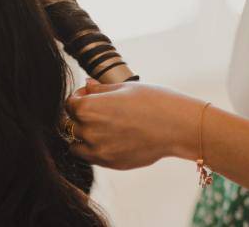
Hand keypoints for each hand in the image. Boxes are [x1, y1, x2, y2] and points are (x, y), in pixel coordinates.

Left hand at [66, 82, 204, 169]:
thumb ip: (100, 89)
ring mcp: (98, 149)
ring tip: (104, 126)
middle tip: (100, 110)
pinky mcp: (110, 163)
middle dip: (80, 116)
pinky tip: (111, 138)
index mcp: (89, 108)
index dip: (79, 97)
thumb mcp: (124, 88)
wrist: (178, 127)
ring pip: (76, 143)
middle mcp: (89, 130)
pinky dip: (93, 148)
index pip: (69, 104)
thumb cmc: (154, 101)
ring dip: (83, 134)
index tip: (91, 95)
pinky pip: (89, 156)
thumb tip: (87, 85)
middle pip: (70, 123)